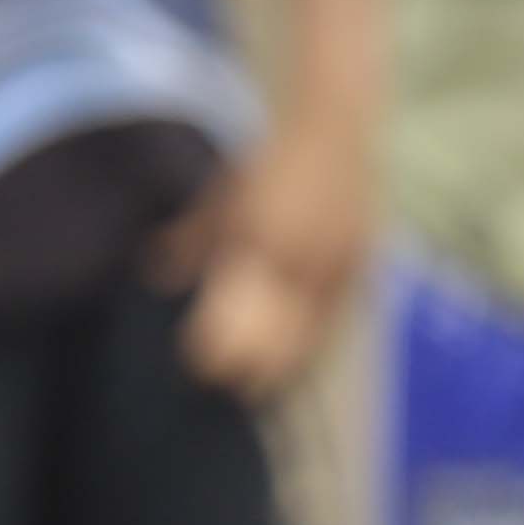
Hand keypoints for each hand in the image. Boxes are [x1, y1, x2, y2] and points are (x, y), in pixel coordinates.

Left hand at [151, 131, 369, 399]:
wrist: (335, 128)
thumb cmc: (269, 162)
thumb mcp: (224, 198)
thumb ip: (193, 239)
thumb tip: (160, 277)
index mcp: (262, 241)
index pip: (242, 314)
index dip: (225, 351)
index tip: (204, 374)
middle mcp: (302, 256)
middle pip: (283, 333)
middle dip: (263, 370)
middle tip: (239, 397)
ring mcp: (339, 259)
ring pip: (317, 328)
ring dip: (295, 360)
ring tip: (272, 388)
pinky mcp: (363, 258)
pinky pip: (341, 310)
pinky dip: (322, 334)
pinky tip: (307, 353)